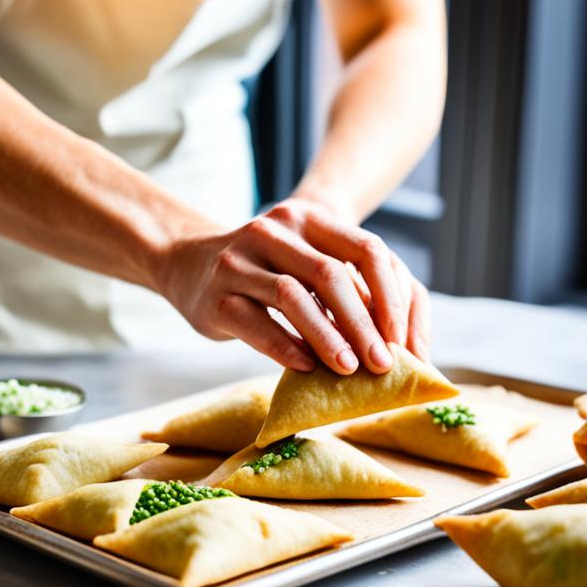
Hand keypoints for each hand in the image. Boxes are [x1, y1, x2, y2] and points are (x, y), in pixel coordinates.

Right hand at [160, 199, 430, 373]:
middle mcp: (272, 231)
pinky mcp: (215, 297)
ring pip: (292, 297)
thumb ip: (343, 285)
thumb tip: (393, 337)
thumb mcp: (302, 258)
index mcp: (307, 218)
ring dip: (327, 337)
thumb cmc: (263, 269)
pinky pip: (257, 324)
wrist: (186, 262)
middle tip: (382, 363)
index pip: (364, 249)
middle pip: (330, 275)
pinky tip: (307, 367)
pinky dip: (285, 348)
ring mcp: (238, 262)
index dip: (388, 296)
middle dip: (362, 324)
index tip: (400, 338)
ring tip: (349, 368)